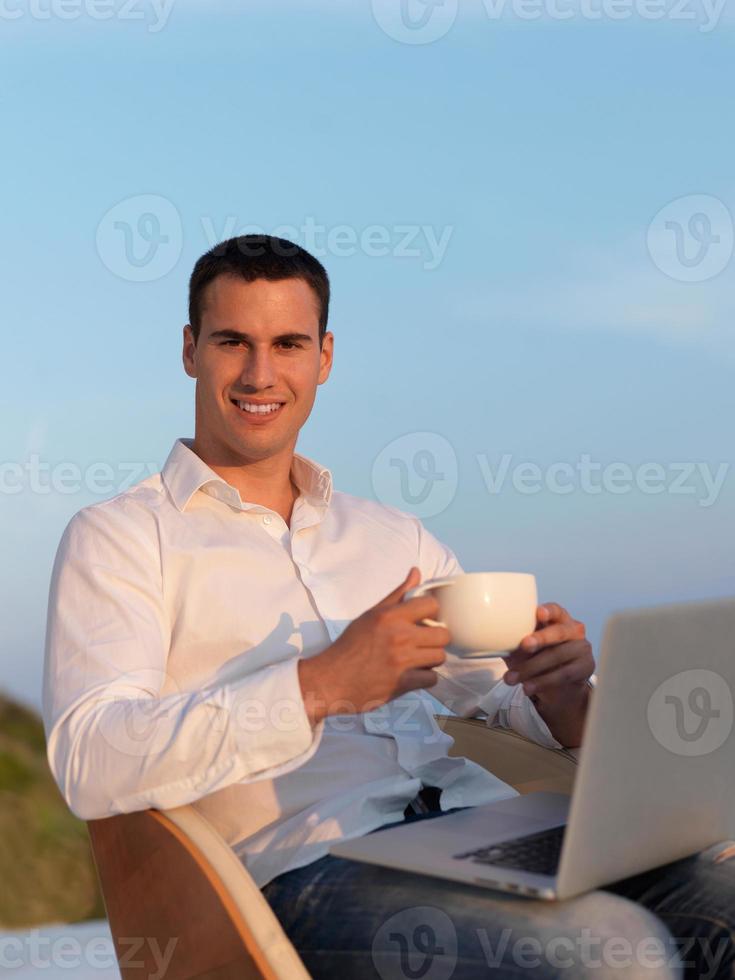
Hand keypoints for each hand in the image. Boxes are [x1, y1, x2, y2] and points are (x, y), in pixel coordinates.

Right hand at [298, 567, 450, 724]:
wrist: (331, 679)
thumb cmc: (351, 645)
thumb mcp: (372, 614)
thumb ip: (398, 594)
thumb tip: (416, 572)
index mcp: (390, 616)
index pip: (431, 605)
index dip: (432, 612)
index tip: (424, 620)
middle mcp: (398, 636)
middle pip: (443, 634)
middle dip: (436, 638)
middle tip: (424, 641)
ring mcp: (401, 661)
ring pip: (439, 656)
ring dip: (430, 658)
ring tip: (417, 658)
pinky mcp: (402, 683)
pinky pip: (431, 678)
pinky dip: (424, 678)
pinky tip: (411, 674)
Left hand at [502, 603, 593, 703]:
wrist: (556, 684)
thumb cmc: (537, 657)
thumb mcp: (523, 647)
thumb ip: (513, 640)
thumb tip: (489, 639)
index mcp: (558, 619)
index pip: (555, 610)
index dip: (548, 611)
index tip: (538, 613)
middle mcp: (573, 630)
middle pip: (558, 632)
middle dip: (540, 639)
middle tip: (524, 645)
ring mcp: (582, 648)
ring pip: (557, 656)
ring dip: (532, 668)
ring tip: (511, 678)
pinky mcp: (586, 667)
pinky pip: (563, 674)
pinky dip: (543, 682)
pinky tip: (528, 687)